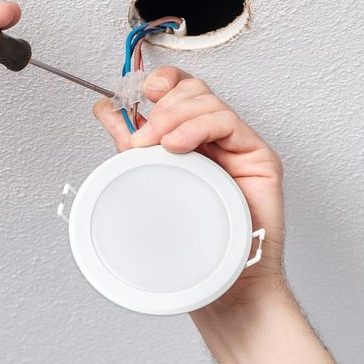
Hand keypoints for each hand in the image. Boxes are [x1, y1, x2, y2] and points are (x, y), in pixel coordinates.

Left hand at [93, 67, 284, 309]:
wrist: (224, 283)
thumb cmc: (194, 242)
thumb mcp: (150, 179)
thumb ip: (132, 142)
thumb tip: (105, 109)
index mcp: (190, 138)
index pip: (178, 90)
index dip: (160, 81)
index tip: (134, 93)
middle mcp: (215, 137)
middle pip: (192, 90)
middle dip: (161, 105)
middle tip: (141, 137)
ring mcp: (237, 145)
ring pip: (208, 101)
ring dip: (174, 115)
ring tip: (157, 144)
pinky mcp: (258, 156)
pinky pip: (229, 122)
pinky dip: (197, 127)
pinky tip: (177, 145)